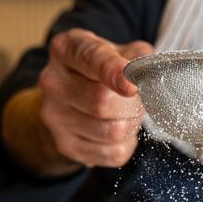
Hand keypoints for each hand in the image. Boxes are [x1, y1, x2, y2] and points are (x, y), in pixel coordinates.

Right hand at [37, 29, 153, 167]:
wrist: (72, 101)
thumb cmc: (103, 72)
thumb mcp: (122, 53)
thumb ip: (139, 57)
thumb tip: (149, 76)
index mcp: (68, 48)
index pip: (91, 57)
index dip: (113, 71)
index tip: (130, 86)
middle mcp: (53, 81)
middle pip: (104, 102)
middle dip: (133, 104)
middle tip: (138, 99)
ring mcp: (55, 115)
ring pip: (112, 131)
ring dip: (132, 125)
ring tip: (126, 114)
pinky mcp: (65, 145)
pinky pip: (113, 153)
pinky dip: (126, 144)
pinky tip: (117, 130)